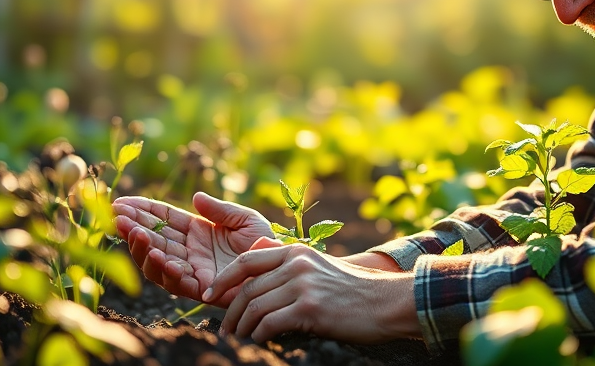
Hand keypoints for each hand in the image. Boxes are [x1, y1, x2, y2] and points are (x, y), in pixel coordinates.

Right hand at [112, 192, 273, 305]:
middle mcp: (190, 251)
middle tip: (116, 217)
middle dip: (133, 228)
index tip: (121, 203)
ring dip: (144, 249)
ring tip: (137, 234)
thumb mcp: (245, 219)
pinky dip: (167, 270)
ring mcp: (193, 270)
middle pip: (154, 239)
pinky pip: (178, 282)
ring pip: (158, 262)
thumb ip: (220, 210)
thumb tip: (195, 198)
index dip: (142, 211)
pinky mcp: (202, 289)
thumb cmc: (265, 243)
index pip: (164, 219)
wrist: (281, 269)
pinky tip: (160, 256)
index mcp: (198, 231)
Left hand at [203, 237, 418, 343]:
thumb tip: (257, 276)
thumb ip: (289, 266)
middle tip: (222, 328)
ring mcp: (302, 285)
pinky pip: (270, 324)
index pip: (246, 261)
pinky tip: (258, 342)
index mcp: (296, 252)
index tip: (208, 296)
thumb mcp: (319, 267)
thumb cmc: (353, 291)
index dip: (223, 279)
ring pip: (255, 307)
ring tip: (236, 339)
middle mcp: (296, 264)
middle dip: (229, 311)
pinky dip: (258, 336)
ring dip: (241, 327)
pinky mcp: (310, 308)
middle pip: (247, 288)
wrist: (386, 302)